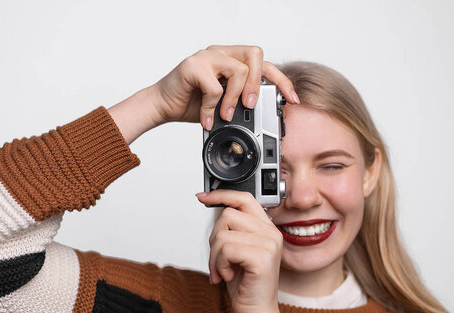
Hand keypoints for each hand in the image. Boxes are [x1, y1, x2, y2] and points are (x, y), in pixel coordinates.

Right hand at [151, 44, 299, 129]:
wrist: (162, 106)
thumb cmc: (191, 103)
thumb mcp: (223, 104)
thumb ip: (241, 101)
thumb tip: (263, 114)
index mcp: (231, 59)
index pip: (264, 63)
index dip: (282, 81)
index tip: (292, 99)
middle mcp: (220, 53)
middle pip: (256, 55)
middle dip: (258, 84)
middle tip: (250, 106)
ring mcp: (206, 56)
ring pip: (239, 70)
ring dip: (235, 98)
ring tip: (225, 115)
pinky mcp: (193, 66)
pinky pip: (215, 87)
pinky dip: (212, 107)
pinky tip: (206, 118)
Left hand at [195, 190, 283, 312]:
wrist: (256, 312)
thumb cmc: (245, 284)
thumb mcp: (236, 251)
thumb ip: (232, 230)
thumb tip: (215, 208)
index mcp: (266, 228)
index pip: (244, 198)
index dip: (221, 195)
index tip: (203, 197)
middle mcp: (271, 233)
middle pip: (227, 216)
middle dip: (214, 240)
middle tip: (219, 262)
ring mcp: (269, 244)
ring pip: (223, 234)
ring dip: (215, 257)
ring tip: (223, 271)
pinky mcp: (262, 257)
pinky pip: (226, 249)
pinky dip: (219, 265)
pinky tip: (228, 276)